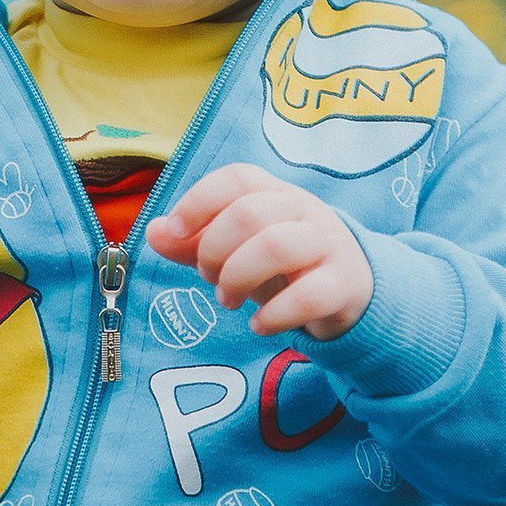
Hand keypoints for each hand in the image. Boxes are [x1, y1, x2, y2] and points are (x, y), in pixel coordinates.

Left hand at [143, 163, 373, 339]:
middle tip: (210, 280)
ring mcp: (328, 244)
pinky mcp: (344, 284)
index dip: (199, 200)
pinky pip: (310, 295)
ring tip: (229, 301)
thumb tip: (153, 232)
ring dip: (239, 276)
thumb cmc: (285, 265)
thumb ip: (195, 243)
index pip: (237, 178)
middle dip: (215, 250)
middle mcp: (303, 209)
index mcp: (274, 193)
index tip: (175, 232)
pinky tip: (260, 326)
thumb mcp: (237, 251)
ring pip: (277, 246)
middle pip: (249, 213)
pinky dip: (276, 314)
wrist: (352, 291)